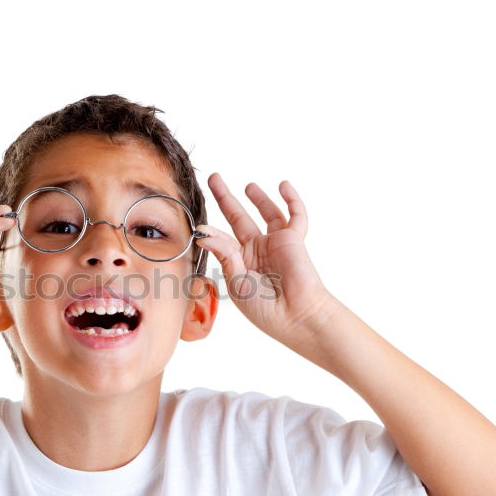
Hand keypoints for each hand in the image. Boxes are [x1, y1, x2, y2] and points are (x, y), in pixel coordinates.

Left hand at [196, 173, 335, 348]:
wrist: (295, 316)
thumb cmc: (264, 308)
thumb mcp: (237, 282)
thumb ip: (223, 254)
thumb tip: (203, 233)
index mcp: (239, 263)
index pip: (222, 239)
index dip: (211, 232)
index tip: (199, 228)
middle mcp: (257, 251)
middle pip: (238, 217)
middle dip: (226, 197)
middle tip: (214, 178)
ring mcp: (275, 243)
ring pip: (266, 213)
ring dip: (258, 198)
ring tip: (248, 185)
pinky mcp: (293, 240)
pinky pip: (296, 216)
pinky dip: (292, 200)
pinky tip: (284, 186)